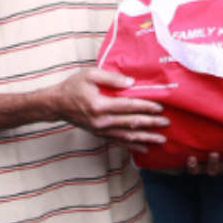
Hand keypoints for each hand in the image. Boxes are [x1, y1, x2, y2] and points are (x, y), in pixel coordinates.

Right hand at [48, 69, 168, 148]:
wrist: (56, 104)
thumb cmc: (73, 86)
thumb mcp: (90, 74)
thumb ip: (111, 77)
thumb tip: (131, 83)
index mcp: (100, 105)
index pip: (128, 106)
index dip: (145, 106)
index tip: (160, 107)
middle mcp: (101, 121)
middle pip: (131, 123)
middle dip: (151, 123)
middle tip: (166, 123)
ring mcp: (100, 131)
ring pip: (127, 136)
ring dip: (146, 138)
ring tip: (161, 139)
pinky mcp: (99, 135)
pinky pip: (118, 142)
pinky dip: (132, 146)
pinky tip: (144, 147)